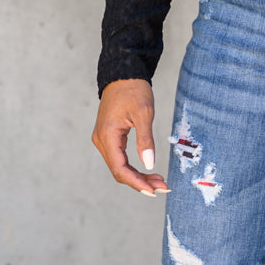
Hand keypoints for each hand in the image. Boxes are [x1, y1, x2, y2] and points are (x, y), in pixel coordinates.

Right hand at [92, 78, 169, 196]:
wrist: (123, 74)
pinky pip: (121, 158)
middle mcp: (101, 140)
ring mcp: (103, 139)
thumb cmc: (133, 90)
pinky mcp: (109, 137)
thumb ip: (145, 140)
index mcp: (107, 136)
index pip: (120, 169)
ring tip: (160, 181)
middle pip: (119, 171)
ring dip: (139, 176)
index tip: (154, 191)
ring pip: (120, 166)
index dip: (137, 182)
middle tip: (163, 187)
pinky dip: (135, 167)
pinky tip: (150, 171)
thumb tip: (149, 164)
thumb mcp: (144, 113)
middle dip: (141, 182)